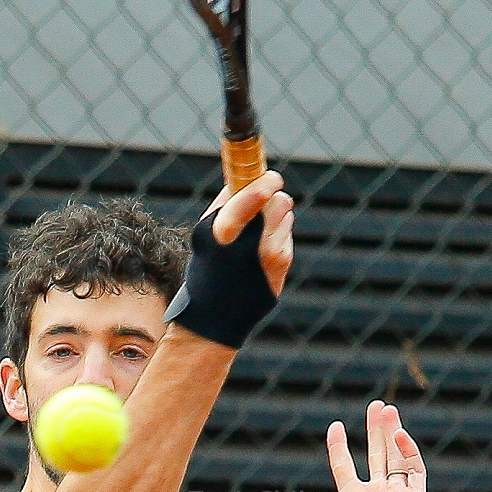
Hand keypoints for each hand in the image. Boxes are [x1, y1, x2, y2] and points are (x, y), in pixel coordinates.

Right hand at [204, 171, 294, 295]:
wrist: (217, 314)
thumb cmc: (208, 268)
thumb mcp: (205, 235)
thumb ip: (224, 205)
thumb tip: (244, 177)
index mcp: (223, 232)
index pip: (251, 197)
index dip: (265, 183)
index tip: (271, 178)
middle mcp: (250, 243)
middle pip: (278, 201)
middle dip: (273, 196)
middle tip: (266, 195)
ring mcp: (270, 255)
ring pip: (285, 213)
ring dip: (276, 214)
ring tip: (258, 228)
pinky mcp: (282, 263)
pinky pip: (287, 232)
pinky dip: (278, 233)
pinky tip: (262, 248)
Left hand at [284, 400, 429, 491]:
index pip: (345, 466)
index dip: (340, 446)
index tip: (336, 427)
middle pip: (375, 453)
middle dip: (375, 429)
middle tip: (377, 405)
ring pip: (395, 456)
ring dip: (391, 432)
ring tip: (388, 409)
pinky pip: (414, 470)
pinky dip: (408, 451)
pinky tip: (398, 435)